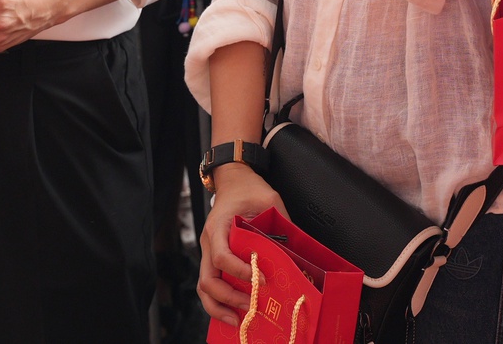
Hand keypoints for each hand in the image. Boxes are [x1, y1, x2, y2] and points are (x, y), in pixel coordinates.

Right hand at [198, 163, 288, 325]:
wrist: (233, 180)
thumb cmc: (249, 188)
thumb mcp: (269, 200)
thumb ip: (281, 224)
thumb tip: (297, 254)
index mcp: (218, 226)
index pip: (222, 257)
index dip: (239, 272)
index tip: (260, 280)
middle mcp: (209, 242)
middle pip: (208, 279)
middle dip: (228, 298)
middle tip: (252, 306)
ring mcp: (208, 252)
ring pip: (204, 287)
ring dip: (219, 306)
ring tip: (239, 321)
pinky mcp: (213, 258)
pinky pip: (211, 284)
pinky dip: (219, 301)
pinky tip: (234, 312)